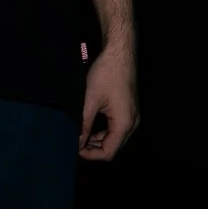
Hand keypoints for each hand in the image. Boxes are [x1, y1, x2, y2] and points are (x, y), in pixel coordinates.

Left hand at [77, 42, 136, 160]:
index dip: (90, 155)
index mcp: (124, 123)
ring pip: (116, 139)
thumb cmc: (106, 74)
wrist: (120, 54)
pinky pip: (117, 129)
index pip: (109, 152)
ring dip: (98, 141)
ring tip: (80, 136)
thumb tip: (76, 142)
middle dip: (94, 149)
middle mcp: (132, 123)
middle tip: (75, 144)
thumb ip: (84, 125)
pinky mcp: (130, 110)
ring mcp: (133, 117)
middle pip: (114, 147)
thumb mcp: (90, 101)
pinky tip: (90, 128)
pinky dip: (104, 132)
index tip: (74, 148)